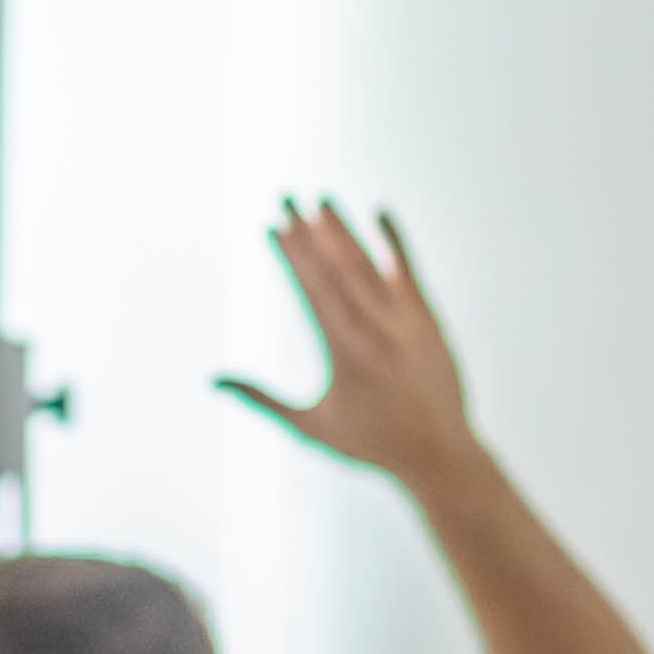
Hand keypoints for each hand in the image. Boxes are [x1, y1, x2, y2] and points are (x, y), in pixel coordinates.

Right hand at [217, 200, 480, 486]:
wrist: (437, 454)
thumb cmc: (368, 445)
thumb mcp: (309, 426)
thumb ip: (261, 400)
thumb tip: (215, 382)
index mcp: (342, 351)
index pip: (310, 288)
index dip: (290, 253)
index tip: (273, 226)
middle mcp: (374, 329)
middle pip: (336, 267)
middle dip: (309, 231)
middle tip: (287, 199)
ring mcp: (405, 321)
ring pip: (369, 264)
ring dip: (343, 230)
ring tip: (321, 201)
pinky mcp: (428, 320)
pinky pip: (408, 271)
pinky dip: (394, 242)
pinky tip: (380, 213)